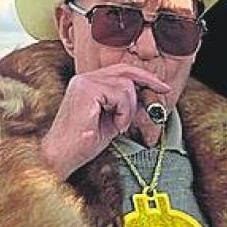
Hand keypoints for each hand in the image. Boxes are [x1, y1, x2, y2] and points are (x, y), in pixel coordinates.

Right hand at [40, 64, 169, 179]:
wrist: (62, 155)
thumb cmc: (83, 142)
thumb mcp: (112, 119)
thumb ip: (125, 105)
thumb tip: (145, 96)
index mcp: (88, 83)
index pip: (120, 71)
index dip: (143, 76)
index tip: (161, 85)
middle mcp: (84, 78)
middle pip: (125, 71)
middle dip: (148, 80)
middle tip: (164, 90)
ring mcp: (84, 82)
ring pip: (126, 85)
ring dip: (129, 109)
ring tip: (120, 125)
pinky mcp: (86, 90)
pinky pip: (120, 95)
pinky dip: (124, 113)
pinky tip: (116, 126)